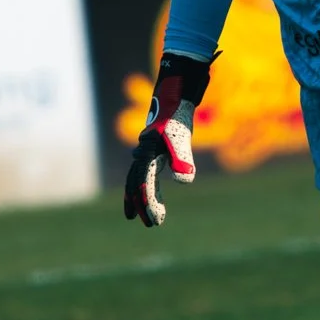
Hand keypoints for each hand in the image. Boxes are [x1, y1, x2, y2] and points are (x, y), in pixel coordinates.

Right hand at [123, 53, 211, 227]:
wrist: (174, 96)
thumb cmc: (177, 116)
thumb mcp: (181, 137)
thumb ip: (183, 158)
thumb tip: (184, 180)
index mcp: (146, 154)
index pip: (144, 183)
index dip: (147, 203)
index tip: (154, 220)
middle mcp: (142, 155)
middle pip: (136, 184)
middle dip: (140, 205)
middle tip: (148, 224)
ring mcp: (147, 153)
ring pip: (139, 180)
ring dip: (143, 199)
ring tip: (148, 218)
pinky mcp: (155, 152)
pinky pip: (149, 174)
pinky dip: (151, 188)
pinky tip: (158, 198)